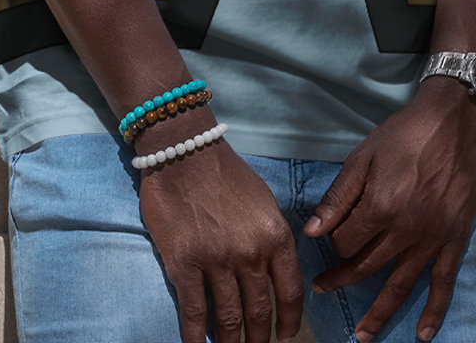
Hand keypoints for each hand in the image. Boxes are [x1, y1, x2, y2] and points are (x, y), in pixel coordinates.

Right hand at [139, 137, 303, 342]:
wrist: (185, 151)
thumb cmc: (225, 174)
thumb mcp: (263, 201)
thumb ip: (273, 236)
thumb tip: (279, 271)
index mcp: (275, 235)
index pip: (290, 292)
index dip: (290, 324)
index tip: (286, 341)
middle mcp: (251, 252)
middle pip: (261, 311)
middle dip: (261, 340)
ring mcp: (217, 260)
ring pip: (229, 318)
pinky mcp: (184, 264)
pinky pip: (193, 313)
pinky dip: (196, 338)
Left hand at [303, 78, 475, 341]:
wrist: (453, 122)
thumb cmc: (404, 134)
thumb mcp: (364, 155)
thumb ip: (338, 197)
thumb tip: (311, 232)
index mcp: (380, 208)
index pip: (345, 242)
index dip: (332, 242)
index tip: (328, 236)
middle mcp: (405, 231)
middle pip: (366, 266)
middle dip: (340, 280)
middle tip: (321, 289)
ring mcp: (432, 239)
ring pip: (400, 285)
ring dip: (379, 313)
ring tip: (362, 337)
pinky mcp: (454, 240)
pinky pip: (443, 282)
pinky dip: (433, 311)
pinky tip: (422, 334)